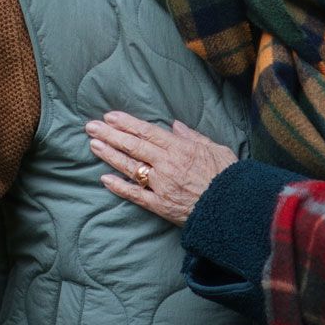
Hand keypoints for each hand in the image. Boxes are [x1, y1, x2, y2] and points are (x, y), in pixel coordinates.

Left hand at [87, 111, 236, 226]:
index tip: (109, 117)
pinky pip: (135, 195)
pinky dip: (119, 186)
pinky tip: (104, 178)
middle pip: (133, 146)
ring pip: (130, 167)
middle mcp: (167, 164)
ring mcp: (161, 185)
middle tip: (90, 126)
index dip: (126, 123)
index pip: (147, 132)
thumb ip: (193, 137)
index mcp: (180, 148)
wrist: (234, 207)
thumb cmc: (228, 177)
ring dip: (109, 155)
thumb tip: (175, 126)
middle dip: (110, 135)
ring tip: (93, 145)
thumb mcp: (216, 149)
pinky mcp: (160, 205)